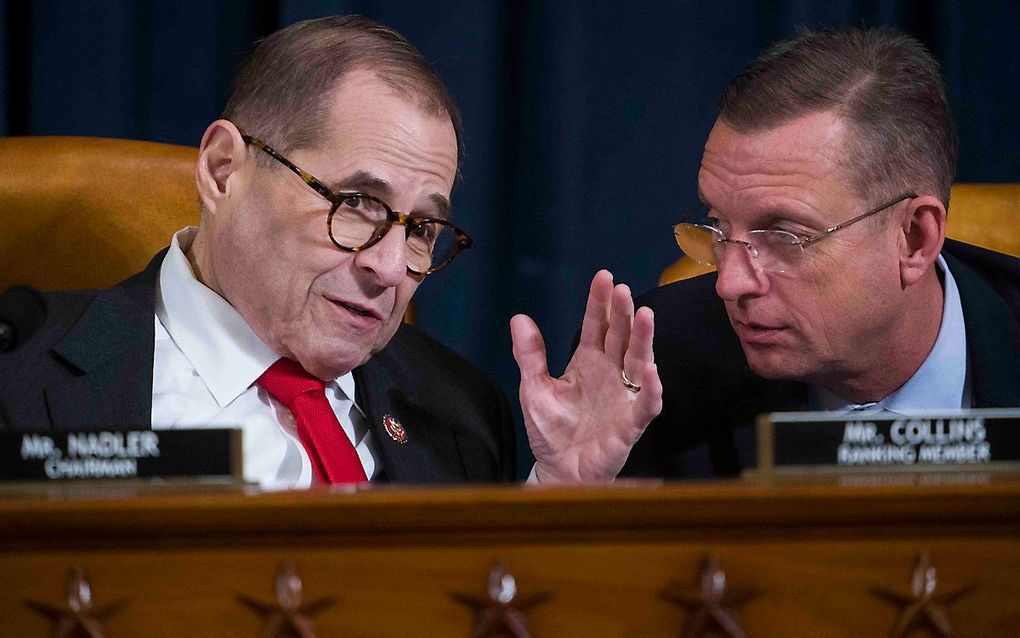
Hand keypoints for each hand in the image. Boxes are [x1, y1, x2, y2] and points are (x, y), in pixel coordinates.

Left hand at [510, 270, 661, 482]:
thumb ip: (529, 355)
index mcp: (587, 362)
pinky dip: (649, 388)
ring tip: (644, 314)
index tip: (604, 276)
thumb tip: (519, 318)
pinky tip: (649, 369)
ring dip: (642, 339)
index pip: (596, 326)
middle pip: (620, 338)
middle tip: (623, 289)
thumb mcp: (534, 388)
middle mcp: (610, 374)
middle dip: (622, 313)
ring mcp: (623, 397)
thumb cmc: (551, 430)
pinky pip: (645, 404)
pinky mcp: (630, 424)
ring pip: (638, 362)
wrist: (558, 470)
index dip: (599, 302)